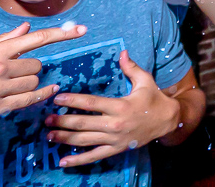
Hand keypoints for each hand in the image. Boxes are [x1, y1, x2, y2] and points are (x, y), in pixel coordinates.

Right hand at [0, 23, 85, 143]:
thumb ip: (0, 41)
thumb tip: (25, 28)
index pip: (34, 39)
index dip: (61, 34)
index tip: (81, 29)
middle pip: (36, 64)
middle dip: (29, 68)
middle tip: (10, 73)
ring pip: (34, 82)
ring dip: (29, 84)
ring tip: (7, 86)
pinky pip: (29, 101)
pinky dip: (40, 96)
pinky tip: (48, 92)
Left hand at [46, 50, 179, 167]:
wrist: (168, 121)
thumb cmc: (154, 99)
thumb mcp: (145, 80)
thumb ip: (131, 67)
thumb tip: (122, 52)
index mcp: (120, 106)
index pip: (91, 103)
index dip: (72, 101)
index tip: (57, 99)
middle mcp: (115, 124)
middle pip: (83, 124)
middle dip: (62, 122)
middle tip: (46, 119)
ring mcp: (114, 139)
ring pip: (84, 140)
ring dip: (65, 138)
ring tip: (49, 136)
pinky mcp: (115, 149)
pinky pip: (94, 156)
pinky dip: (78, 160)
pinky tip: (63, 162)